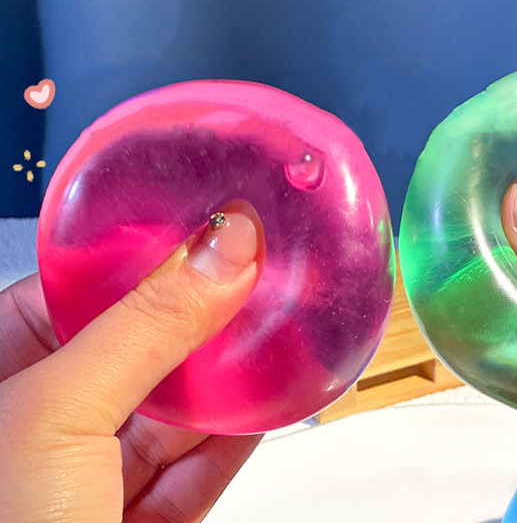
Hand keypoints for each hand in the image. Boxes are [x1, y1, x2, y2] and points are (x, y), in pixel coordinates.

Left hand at [0, 203, 263, 522]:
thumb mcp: (58, 414)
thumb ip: (149, 322)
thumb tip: (228, 243)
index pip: (83, 281)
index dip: (152, 243)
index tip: (216, 211)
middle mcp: (40, 418)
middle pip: (141, 337)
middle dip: (206, 304)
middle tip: (268, 257)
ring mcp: (90, 475)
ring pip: (177, 399)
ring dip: (235, 364)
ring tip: (289, 312)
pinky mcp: (140, 519)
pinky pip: (199, 459)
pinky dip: (243, 425)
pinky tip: (279, 386)